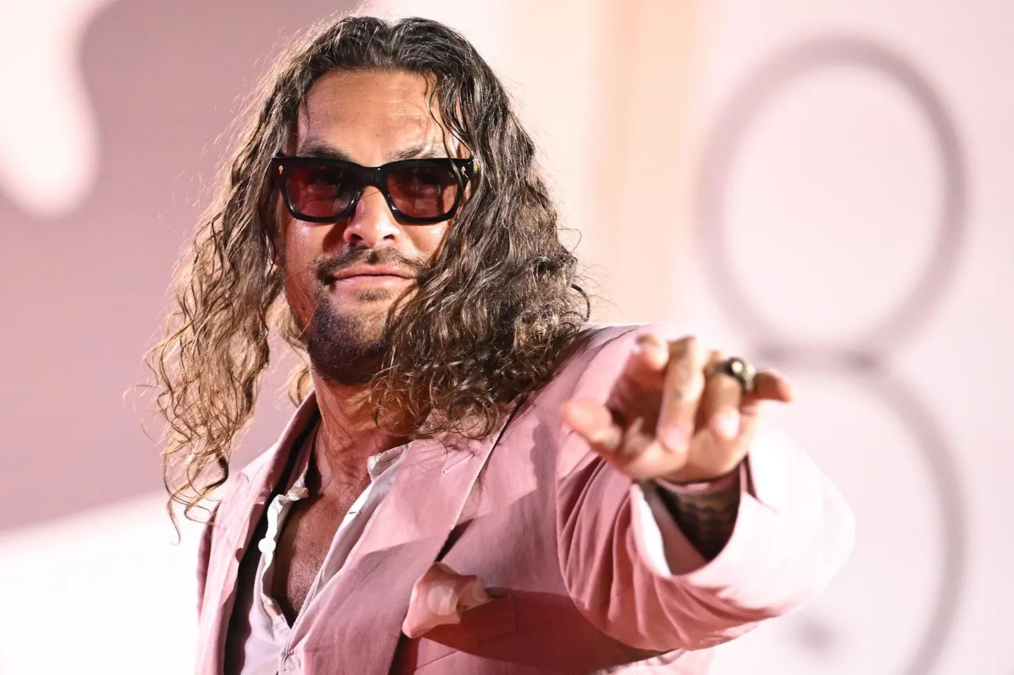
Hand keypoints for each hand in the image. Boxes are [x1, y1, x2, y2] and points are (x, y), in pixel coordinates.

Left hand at [561, 333, 792, 484]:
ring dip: (722, 405)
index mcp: (649, 362)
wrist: (682, 462)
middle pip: (687, 369)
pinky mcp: (749, 389)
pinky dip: (774, 383)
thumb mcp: (616, 443)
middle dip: (679, 405)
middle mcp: (685, 358)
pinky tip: (786, 394)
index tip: (648, 361)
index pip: (649, 348)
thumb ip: (593, 425)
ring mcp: (719, 371)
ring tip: (719, 434)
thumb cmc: (642, 441)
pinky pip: (763, 380)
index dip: (649, 352)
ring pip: (725, 377)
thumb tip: (567, 412)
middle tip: (671, 444)